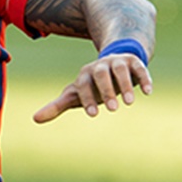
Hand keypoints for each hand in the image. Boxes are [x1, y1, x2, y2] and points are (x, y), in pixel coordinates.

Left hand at [33, 54, 152, 123]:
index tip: (93, 114)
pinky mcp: (133, 62)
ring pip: (120, 69)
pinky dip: (143, 78)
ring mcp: (117, 62)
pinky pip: (139, 67)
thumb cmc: (92, 85)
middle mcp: (100, 66)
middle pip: (100, 74)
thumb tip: (34, 119)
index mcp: (84, 74)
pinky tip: (147, 92)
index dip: (87, 98)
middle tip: (113, 110)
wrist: (114, 63)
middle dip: (106, 90)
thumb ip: (57, 106)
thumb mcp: (75, 95)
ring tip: (129, 103)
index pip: (82, 85)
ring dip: (126, 84)